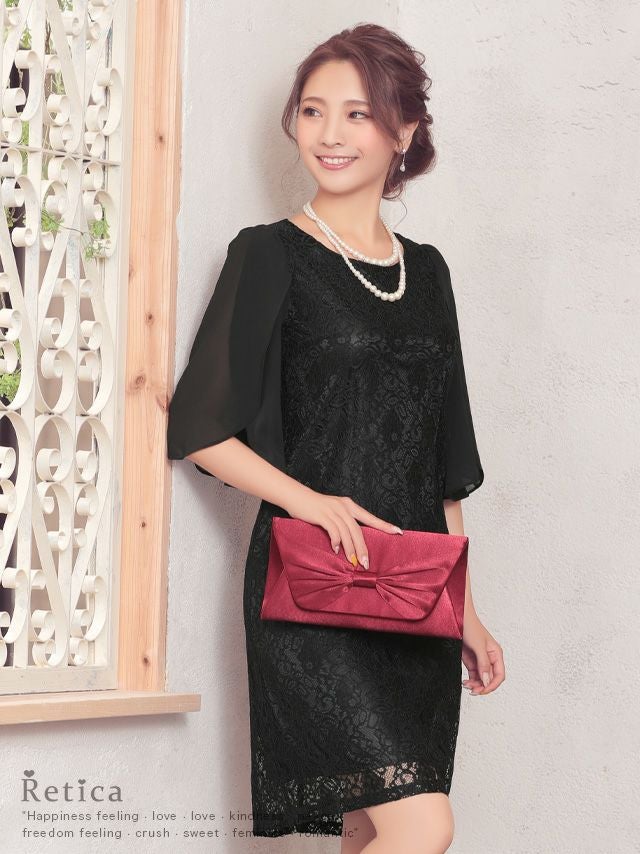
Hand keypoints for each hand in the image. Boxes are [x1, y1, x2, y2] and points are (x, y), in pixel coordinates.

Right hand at [283, 489, 402, 568]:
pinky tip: (336, 550)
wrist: (296, 496)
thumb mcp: (333, 510)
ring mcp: (333, 510)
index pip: (370, 518)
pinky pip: (333, 531)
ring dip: (351, 549)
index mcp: (349, 505)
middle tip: (366, 563)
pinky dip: (336, 542)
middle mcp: (344, 507)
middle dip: (363, 548)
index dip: (384, 525)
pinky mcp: (322, 515)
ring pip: (347, 533)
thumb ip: (343, 522)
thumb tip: (352, 540)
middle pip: (358, 530)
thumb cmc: (315, 506)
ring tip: (353, 562)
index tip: (398, 532)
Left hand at [461, 613, 504, 695]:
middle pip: (490, 679)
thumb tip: (487, 680)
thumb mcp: (478, 645)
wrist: (458, 618)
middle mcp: (490, 658)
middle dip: (483, 686)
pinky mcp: (471, 661)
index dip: (493, 685)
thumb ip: (483, 663)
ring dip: (476, 685)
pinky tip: (465, 682)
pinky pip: (474, 675)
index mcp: (496, 654)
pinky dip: (470, 681)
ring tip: (466, 686)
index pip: (499, 675)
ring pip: (482, 679)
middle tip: (473, 690)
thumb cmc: (470, 626)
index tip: (483, 690)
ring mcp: (480, 660)